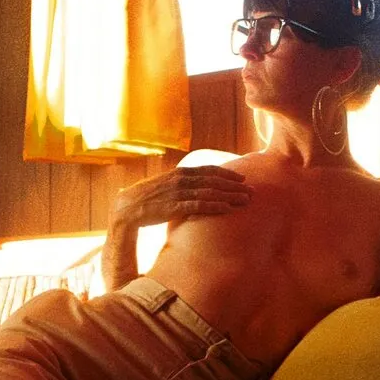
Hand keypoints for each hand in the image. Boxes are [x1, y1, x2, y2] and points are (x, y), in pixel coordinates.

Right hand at [110, 165, 252, 227]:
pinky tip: (228, 209)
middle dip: (235, 185)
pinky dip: (215, 206)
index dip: (227, 173)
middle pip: (214, 180)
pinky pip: (199, 206)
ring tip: (246, 200)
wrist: (126, 208)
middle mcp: (181, 179)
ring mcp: (178, 193)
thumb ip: (181, 185)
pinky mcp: (174, 207)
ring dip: (231, 196)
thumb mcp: (166, 186)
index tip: (242, 177)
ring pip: (211, 192)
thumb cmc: (147, 199)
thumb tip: (196, 187)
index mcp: (180, 172)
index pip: (209, 170)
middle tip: (253, 190)